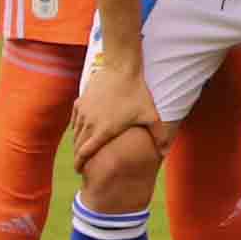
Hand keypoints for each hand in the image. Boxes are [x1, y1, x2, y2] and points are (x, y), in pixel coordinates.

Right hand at [74, 56, 162, 180]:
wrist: (121, 68)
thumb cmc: (137, 93)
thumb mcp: (150, 115)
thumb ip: (159, 135)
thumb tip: (165, 153)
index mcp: (102, 131)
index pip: (84, 154)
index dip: (80, 164)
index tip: (81, 171)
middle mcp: (88, 123)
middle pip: (78, 145)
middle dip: (79, 156)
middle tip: (83, 163)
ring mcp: (82, 112)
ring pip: (75, 133)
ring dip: (78, 142)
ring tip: (84, 148)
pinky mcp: (80, 102)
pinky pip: (75, 120)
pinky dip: (77, 127)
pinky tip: (83, 129)